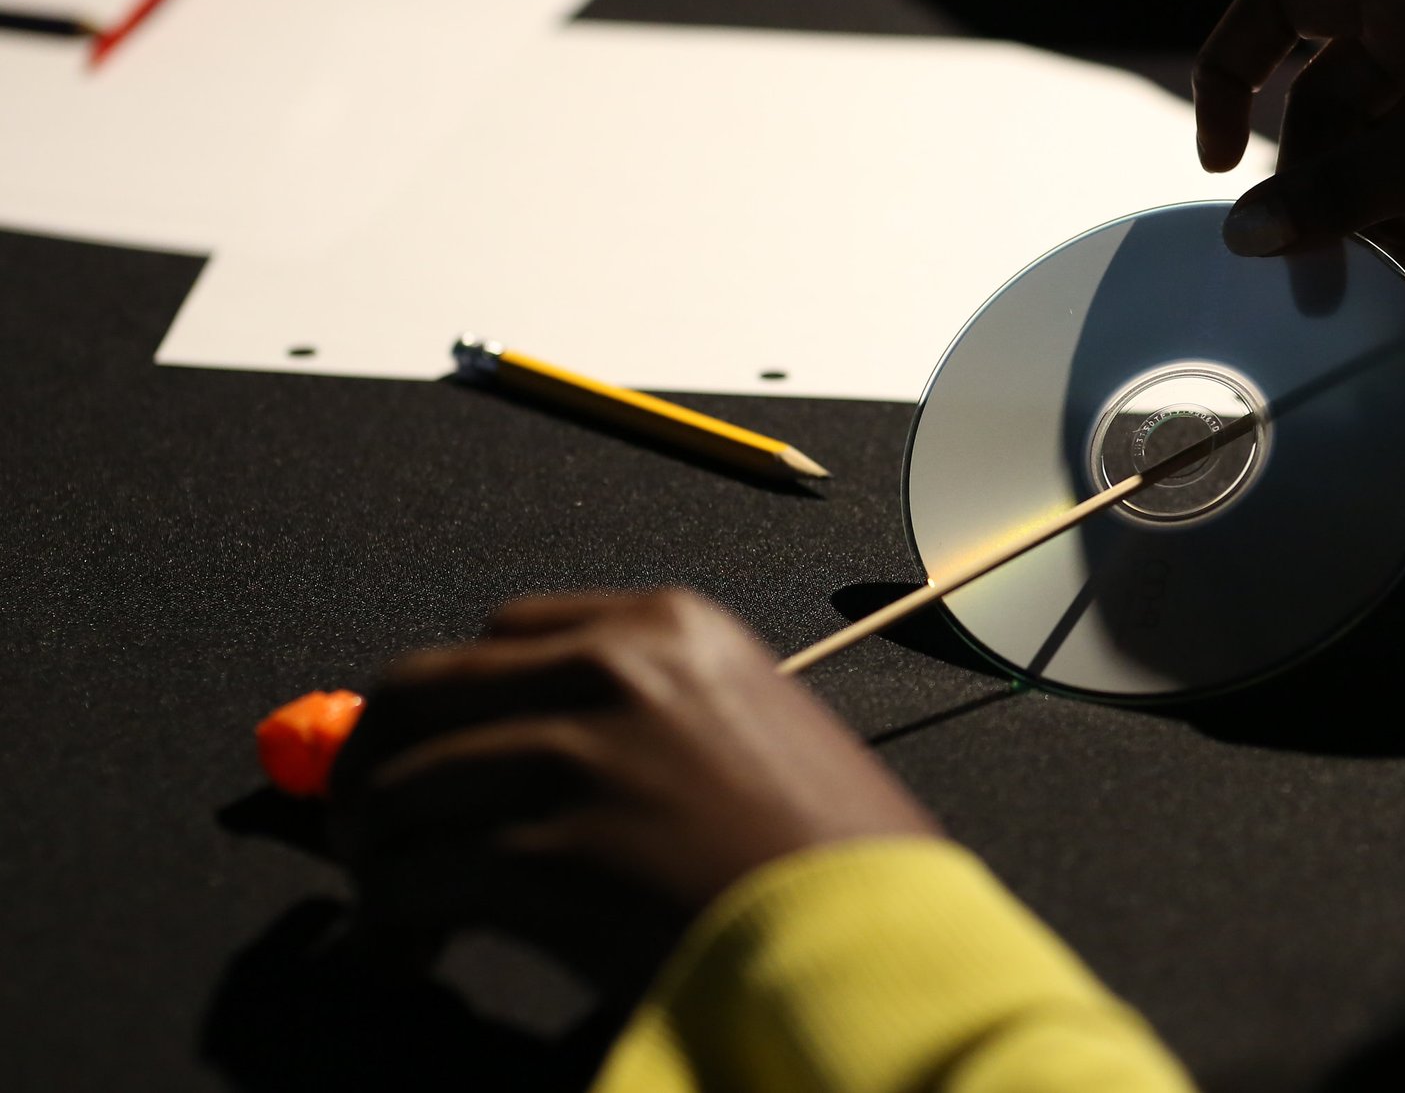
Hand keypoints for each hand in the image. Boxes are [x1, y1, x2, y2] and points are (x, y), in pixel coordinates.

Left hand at [328, 589, 936, 991]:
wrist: (872, 940)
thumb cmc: (828, 854)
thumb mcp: (747, 731)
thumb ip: (638, 716)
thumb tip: (503, 752)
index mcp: (670, 626)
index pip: (502, 631)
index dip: (449, 701)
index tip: (429, 751)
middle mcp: (616, 669)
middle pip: (423, 688)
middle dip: (374, 762)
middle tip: (363, 825)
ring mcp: (577, 756)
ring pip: (399, 788)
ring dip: (377, 854)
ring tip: (395, 908)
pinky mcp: (546, 853)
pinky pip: (409, 877)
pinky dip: (389, 919)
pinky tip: (407, 945)